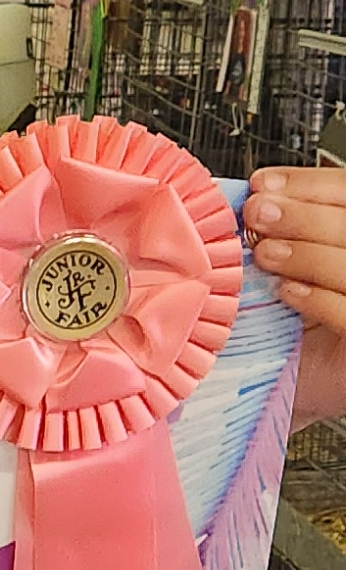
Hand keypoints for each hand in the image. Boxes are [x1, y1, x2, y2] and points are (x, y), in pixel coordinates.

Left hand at [243, 166, 345, 429]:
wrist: (285, 385)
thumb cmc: (281, 323)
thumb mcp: (280, 269)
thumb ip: (275, 234)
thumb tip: (248, 198)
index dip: (310, 185)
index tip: (263, 184)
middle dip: (304, 215)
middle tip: (257, 215)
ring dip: (308, 254)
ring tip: (266, 255)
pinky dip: (320, 299)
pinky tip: (289, 292)